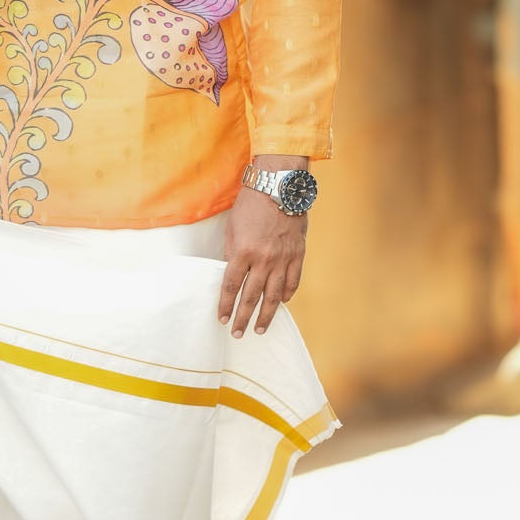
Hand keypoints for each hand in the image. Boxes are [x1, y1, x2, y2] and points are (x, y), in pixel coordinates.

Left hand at [217, 160, 309, 337]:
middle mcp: (264, 259)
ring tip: (261, 329)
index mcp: (243, 251)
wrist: (279, 186)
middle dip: (243, 317)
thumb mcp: (232, 228)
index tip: (222, 318)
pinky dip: (287, 295)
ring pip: (274, 295)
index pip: (231, 286)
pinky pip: (293, 281)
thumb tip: (230, 274)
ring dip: (266, 314)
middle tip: (238, 333)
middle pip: (251, 296)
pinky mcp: (298, 254)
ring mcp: (283, 258)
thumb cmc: (251, 204)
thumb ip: (232, 253)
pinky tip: (281, 303)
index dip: (225, 304)